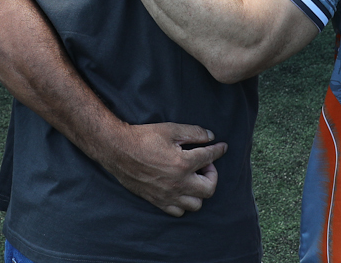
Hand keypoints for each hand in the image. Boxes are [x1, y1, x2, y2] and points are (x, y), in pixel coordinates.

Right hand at [101, 122, 226, 216]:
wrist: (118, 150)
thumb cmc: (144, 138)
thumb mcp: (171, 129)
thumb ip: (194, 133)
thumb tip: (211, 137)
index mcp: (183, 163)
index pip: (210, 157)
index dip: (218, 150)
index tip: (222, 147)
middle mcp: (178, 183)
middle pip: (209, 188)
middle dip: (212, 175)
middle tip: (204, 165)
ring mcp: (168, 195)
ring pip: (196, 204)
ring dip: (199, 191)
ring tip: (193, 178)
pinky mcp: (158, 201)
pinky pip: (178, 211)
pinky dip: (184, 202)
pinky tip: (181, 189)